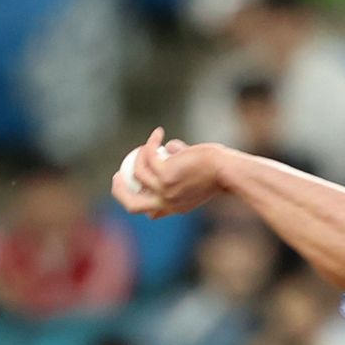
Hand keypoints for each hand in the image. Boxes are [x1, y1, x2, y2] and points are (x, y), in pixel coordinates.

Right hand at [110, 127, 226, 217]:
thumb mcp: (197, 174)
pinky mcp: (165, 174)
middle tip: (117, 174)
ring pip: (137, 174)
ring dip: (138, 155)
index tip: (134, 184)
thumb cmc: (217, 172)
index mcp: (175, 207)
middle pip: (131, 205)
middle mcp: (167, 202)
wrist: (227, 171)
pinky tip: (158, 133)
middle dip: (119, 190)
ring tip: (147, 144)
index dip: (138, 199)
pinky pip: (148, 156)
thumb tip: (167, 148)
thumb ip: (180, 163)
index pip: (150, 212)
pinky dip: (150, 142)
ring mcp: (164, 190)